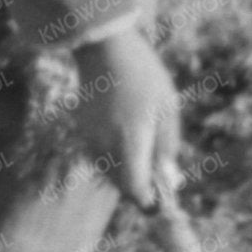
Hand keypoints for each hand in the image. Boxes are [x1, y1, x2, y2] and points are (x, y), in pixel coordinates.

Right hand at [69, 27, 183, 213]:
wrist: (104, 48)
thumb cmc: (144, 75)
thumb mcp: (168, 110)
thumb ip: (168, 148)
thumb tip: (170, 180)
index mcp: (131, 143)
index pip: (137, 192)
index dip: (151, 202)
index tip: (163, 200)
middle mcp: (106, 147)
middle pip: (123, 187)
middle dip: (141, 188)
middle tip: (161, 175)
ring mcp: (90, 140)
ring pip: (110, 174)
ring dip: (128, 173)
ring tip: (146, 151)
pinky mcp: (82, 132)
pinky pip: (100, 157)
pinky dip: (115, 158)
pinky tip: (127, 137)